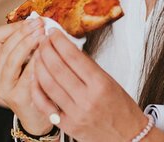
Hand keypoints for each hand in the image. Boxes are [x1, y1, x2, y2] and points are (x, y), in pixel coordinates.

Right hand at [0, 20, 52, 134]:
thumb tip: (41, 20)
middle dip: (24, 32)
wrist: (39, 114)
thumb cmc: (36, 82)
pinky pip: (25, 75)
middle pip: (5, 46)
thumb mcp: (28, 60)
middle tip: (40, 24)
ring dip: (27, 44)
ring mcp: (2, 87)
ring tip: (42, 36)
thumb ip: (30, 42)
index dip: (15, 26)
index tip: (33, 21)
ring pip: (11, 59)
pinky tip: (45, 53)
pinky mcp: (15, 96)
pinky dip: (35, 61)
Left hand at [31, 30, 150, 141]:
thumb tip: (69, 51)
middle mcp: (87, 98)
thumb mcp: (111, 83)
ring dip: (39, 65)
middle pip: (58, 68)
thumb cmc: (122, 109)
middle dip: (47, 49)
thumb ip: (90, 69)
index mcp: (101, 84)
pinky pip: (45, 104)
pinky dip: (37, 89)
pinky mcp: (66, 125)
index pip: (74, 57)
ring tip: (38, 54)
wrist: (128, 137)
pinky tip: (35, 77)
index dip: (60, 41)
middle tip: (42, 39)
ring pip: (48, 84)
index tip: (54, 32)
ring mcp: (75, 112)